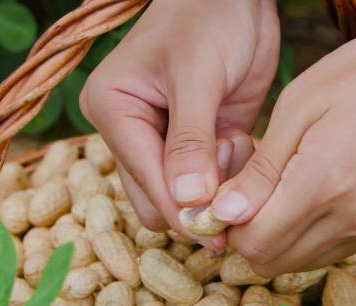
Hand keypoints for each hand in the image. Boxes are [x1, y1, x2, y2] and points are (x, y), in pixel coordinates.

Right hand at [80, 0, 278, 246]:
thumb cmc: (208, 16)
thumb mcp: (197, 76)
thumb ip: (191, 141)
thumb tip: (188, 204)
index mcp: (114, 110)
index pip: (144, 179)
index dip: (180, 209)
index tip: (217, 232)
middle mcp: (133, 129)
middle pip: (156, 198)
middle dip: (195, 207)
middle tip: (234, 205)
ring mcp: (166, 138)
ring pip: (183, 195)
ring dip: (215, 191)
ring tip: (236, 149)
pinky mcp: (199, 141)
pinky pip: (209, 181)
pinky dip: (229, 177)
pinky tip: (241, 144)